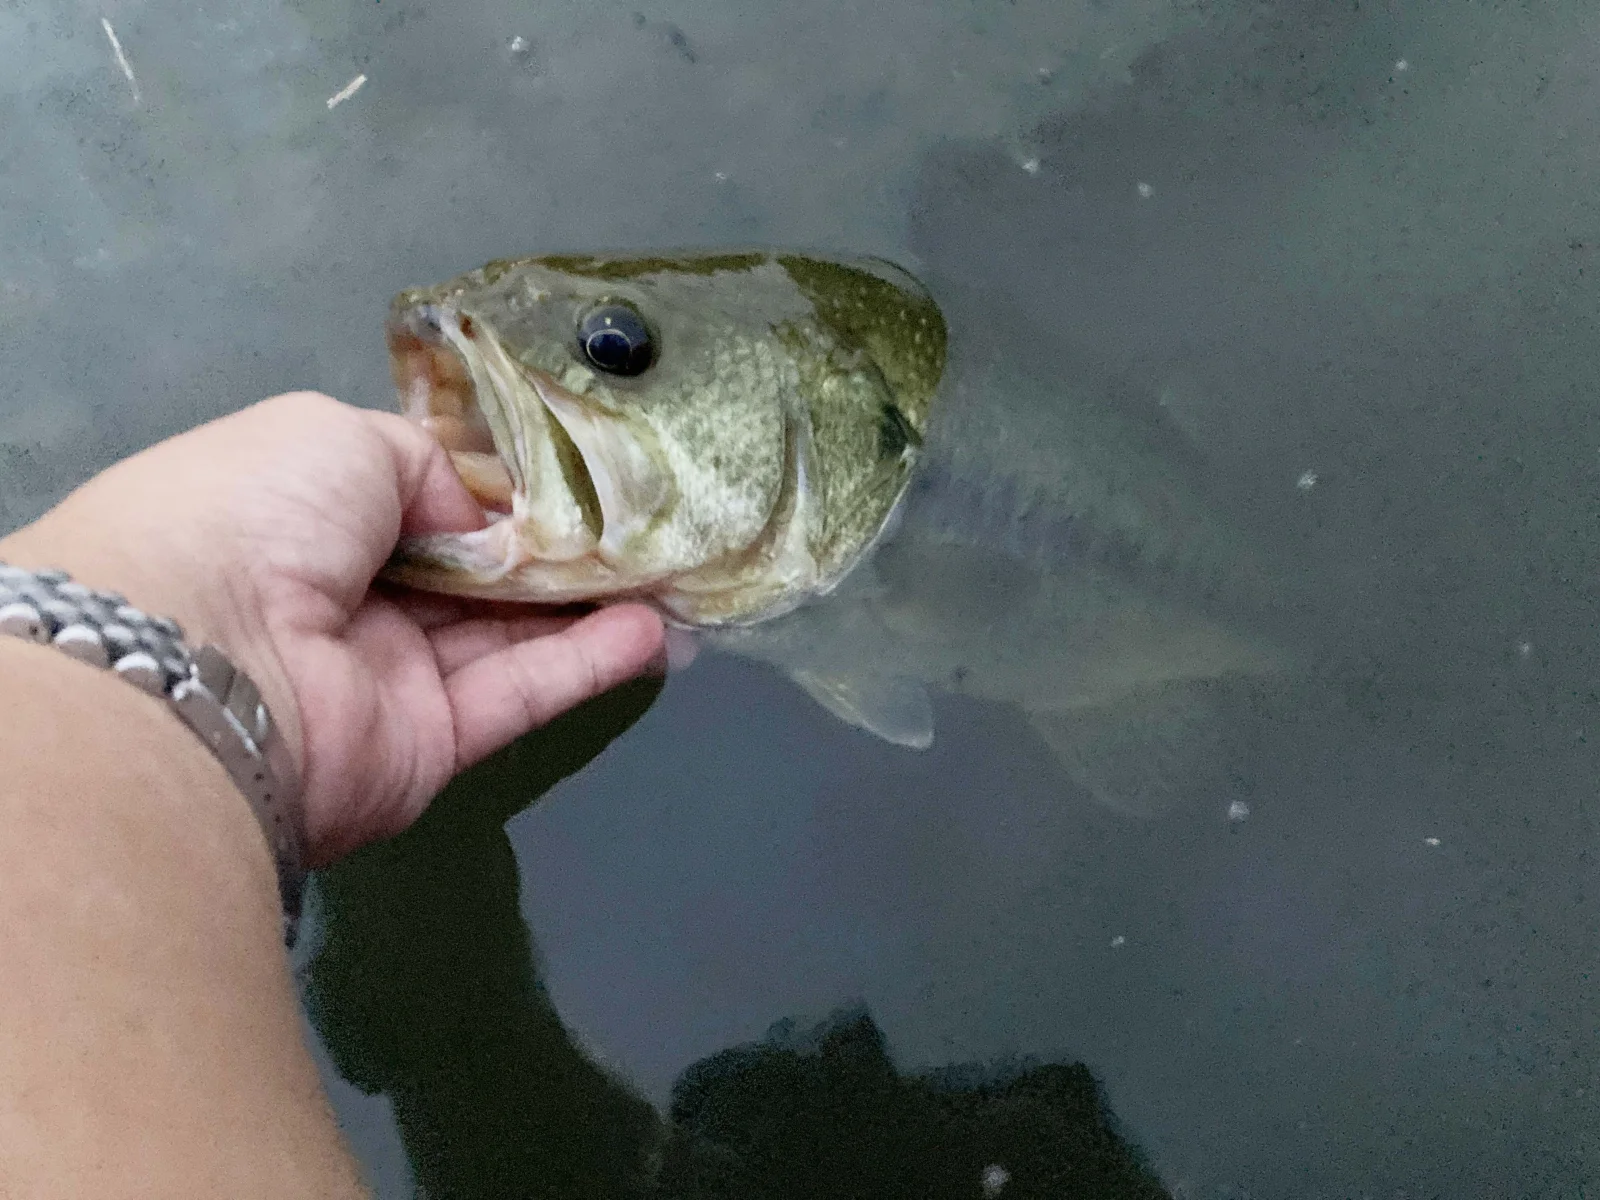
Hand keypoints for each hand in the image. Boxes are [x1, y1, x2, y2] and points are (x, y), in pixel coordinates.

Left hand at [0, 392, 664, 863]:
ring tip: (669, 571)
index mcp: (299, 517)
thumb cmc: (254, 515)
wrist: (202, 662)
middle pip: (466, 571)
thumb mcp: (336, 436)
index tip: (570, 472)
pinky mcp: (427, 747)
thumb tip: (471, 517)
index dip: (487, 489)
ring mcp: (385, 679)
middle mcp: (342, 599)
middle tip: (642, 522)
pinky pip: (518, 694)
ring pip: (504, 634)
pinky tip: (652, 632)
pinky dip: (586, 665)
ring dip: (586, 603)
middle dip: (550, 546)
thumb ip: (424, 465)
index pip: (410, 500)